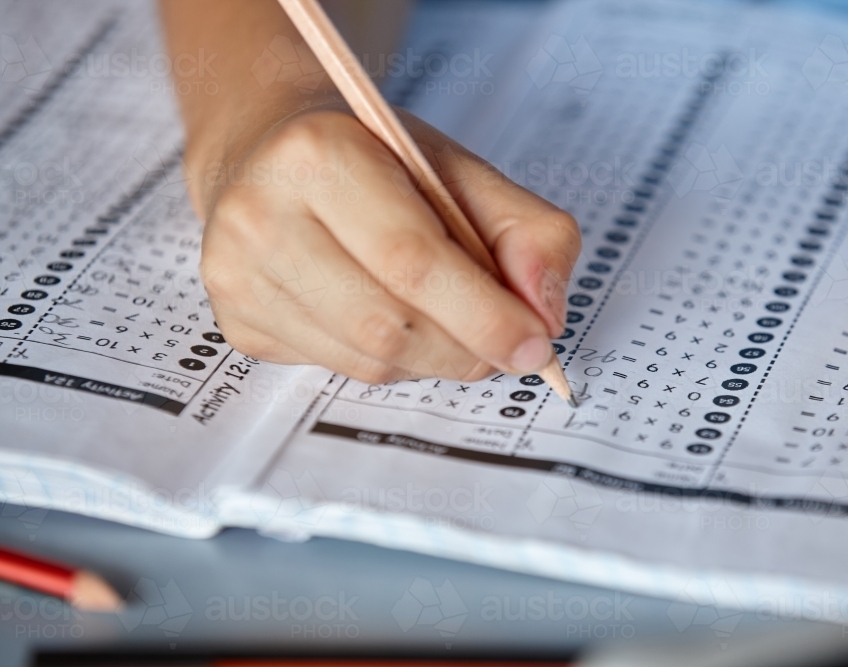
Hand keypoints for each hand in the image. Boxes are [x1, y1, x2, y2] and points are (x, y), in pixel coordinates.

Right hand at [197, 107, 580, 382]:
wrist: (272, 153)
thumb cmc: (374, 162)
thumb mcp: (459, 170)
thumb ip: (526, 230)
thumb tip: (544, 313)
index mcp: (319, 156)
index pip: (413, 260)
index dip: (483, 314)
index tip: (534, 345)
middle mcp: (260, 216)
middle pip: (389, 324)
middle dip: (466, 348)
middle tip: (505, 345)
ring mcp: (237, 276)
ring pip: (367, 359)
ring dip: (433, 359)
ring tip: (453, 327)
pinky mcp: (237, 321)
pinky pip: (339, 368)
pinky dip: (390, 360)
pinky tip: (394, 319)